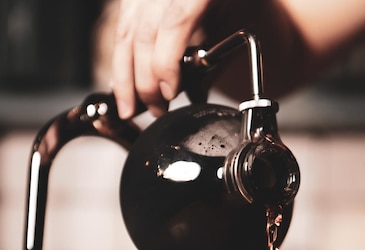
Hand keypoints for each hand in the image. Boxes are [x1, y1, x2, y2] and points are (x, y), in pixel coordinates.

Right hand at [111, 0, 261, 118]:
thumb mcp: (237, 19)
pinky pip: (122, 26)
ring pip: (125, 32)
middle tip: (156, 109)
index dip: (167, 63)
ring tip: (128, 108)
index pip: (175, 23)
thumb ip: (216, 54)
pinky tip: (123, 82)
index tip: (169, 93)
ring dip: (124, 77)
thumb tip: (195, 93)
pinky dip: (121, 59)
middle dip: (145, 81)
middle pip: (144, 33)